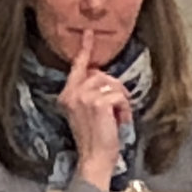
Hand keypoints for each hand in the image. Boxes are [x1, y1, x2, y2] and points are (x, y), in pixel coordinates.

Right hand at [59, 36, 130, 187]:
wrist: (94, 159)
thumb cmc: (94, 139)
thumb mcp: (87, 113)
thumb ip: (89, 94)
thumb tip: (104, 80)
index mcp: (67, 94)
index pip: (77, 67)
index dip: (85, 49)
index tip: (89, 33)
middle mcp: (72, 93)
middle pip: (101, 74)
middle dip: (114, 88)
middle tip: (117, 109)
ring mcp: (84, 97)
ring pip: (112, 84)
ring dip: (121, 100)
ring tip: (117, 118)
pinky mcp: (98, 102)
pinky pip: (119, 95)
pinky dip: (124, 109)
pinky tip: (119, 122)